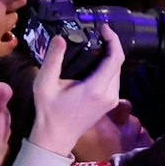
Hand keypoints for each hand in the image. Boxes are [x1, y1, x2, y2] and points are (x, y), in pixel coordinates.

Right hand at [30, 27, 124, 155]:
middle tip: (98, 33)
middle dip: (112, 46)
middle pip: (119, 63)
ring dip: (111, 57)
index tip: (104, 28)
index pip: (116, 58)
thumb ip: (53, 59)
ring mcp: (112, 100)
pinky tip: (97, 61)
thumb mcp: (45, 83)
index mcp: (97, 88)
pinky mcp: (110, 103)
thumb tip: (60, 38)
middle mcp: (110, 94)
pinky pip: (114, 80)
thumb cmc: (49, 111)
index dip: (114, 40)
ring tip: (97, 43)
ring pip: (118, 72)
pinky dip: (109, 67)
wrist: (56, 137)